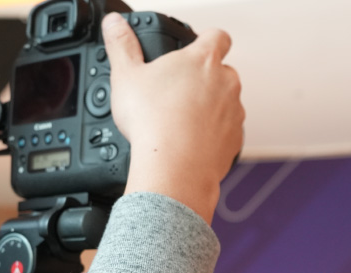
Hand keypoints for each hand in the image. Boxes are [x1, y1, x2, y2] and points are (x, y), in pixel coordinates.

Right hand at [104, 13, 244, 220]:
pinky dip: (213, 134)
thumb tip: (115, 25)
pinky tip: (190, 141)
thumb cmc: (153, 122)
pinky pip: (227, 131)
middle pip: (222, 71)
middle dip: (204, 78)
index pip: (218, 36)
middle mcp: (226, 84)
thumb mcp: (126, 76)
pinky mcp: (236, 140)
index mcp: (203, 61)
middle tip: (177, 91)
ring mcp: (235, 113)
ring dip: (210, 107)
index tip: (196, 46)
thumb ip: (122, 45)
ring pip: (226, 102)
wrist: (174, 168)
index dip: (207, 38)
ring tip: (181, 120)